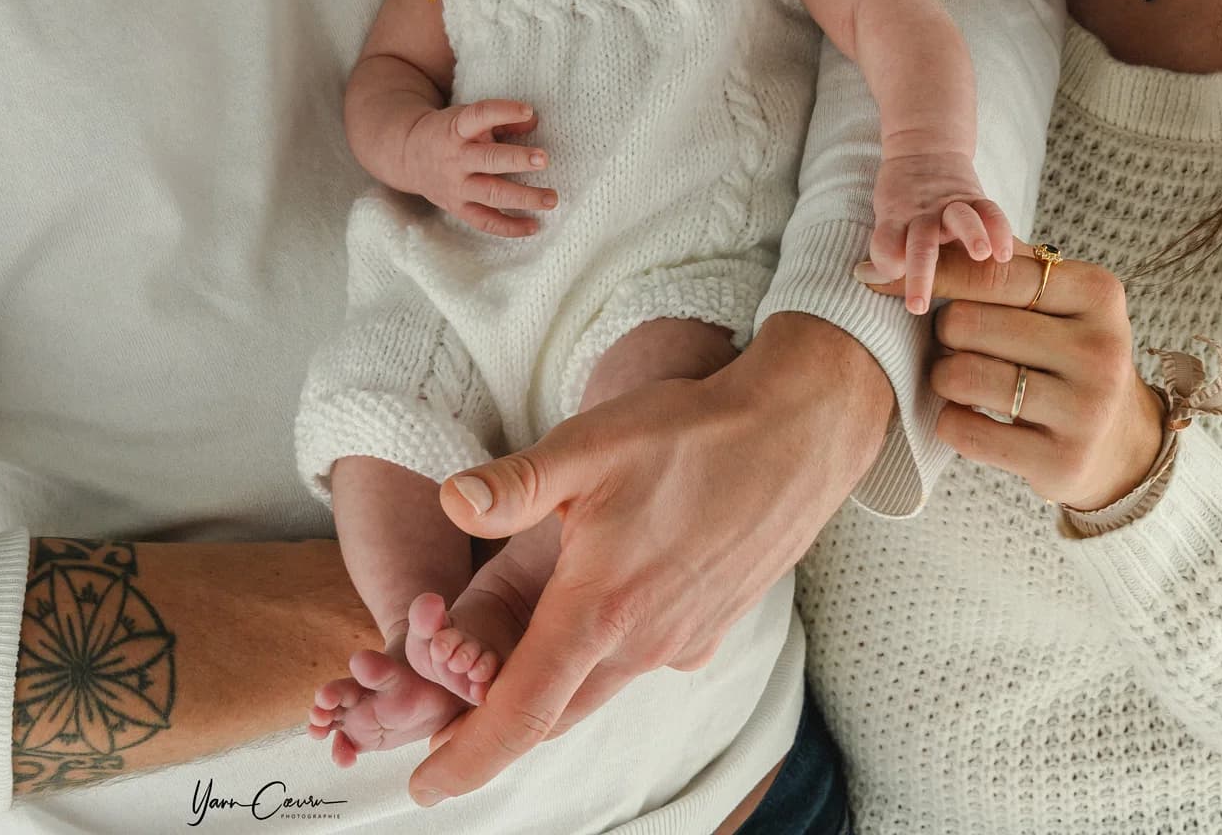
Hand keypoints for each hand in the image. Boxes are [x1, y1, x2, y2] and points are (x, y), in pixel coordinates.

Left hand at [399, 313, 892, 807]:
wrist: (796, 434)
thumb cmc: (693, 433)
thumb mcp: (591, 443)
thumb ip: (516, 483)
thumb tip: (451, 502)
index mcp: (600, 607)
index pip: (520, 712)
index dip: (467, 759)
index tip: (425, 787)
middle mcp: (643, 643)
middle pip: (556, 712)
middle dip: (499, 726)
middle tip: (447, 725)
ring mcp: (683, 641)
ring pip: (599, 688)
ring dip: (554, 689)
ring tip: (514, 670)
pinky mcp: (712, 627)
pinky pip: (643, 661)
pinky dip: (605, 659)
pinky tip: (603, 609)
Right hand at [403, 100, 555, 236]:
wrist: (409, 156)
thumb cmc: (450, 133)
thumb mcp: (467, 118)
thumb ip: (500, 120)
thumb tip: (534, 121)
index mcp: (457, 130)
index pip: (479, 116)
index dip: (503, 111)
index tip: (527, 110)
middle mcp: (456, 159)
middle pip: (489, 160)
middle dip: (517, 160)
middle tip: (544, 159)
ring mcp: (457, 187)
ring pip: (491, 195)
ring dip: (523, 198)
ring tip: (551, 198)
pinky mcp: (458, 208)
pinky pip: (485, 222)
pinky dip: (510, 227)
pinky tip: (535, 226)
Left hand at [861, 240, 1164, 509]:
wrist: (1119, 442)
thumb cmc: (1064, 349)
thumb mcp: (1052, 298)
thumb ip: (993, 263)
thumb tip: (895, 254)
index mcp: (1097, 293)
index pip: (991, 271)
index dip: (930, 274)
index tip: (878, 279)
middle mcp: (1101, 349)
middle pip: (966, 324)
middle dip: (943, 333)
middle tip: (955, 344)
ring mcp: (1087, 410)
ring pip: (961, 377)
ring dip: (942, 377)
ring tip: (961, 377)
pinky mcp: (1063, 462)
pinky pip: (964, 430)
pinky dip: (950, 420)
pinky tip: (970, 415)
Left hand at [866, 149, 1014, 315]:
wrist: (924, 150)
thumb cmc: (903, 199)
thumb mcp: (887, 216)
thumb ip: (885, 248)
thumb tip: (862, 276)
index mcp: (896, 220)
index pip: (886, 244)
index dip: (883, 261)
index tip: (874, 278)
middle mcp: (923, 215)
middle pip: (920, 245)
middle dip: (919, 275)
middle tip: (917, 306)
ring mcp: (951, 206)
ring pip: (960, 219)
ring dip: (970, 235)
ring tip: (980, 254)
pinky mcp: (975, 198)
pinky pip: (990, 211)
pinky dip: (999, 229)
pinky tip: (1006, 252)